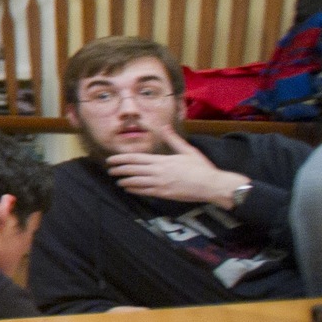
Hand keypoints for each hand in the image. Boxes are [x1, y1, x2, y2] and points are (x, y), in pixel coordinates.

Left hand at [104, 128, 240, 205]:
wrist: (211, 185)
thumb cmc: (201, 167)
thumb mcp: (188, 150)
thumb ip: (174, 140)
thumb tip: (165, 127)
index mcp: (162, 160)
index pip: (136, 158)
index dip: (121, 159)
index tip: (111, 160)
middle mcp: (158, 172)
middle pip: (132, 170)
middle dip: (119, 170)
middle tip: (110, 170)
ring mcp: (160, 184)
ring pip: (136, 182)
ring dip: (124, 181)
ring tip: (117, 181)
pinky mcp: (164, 194)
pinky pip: (145, 192)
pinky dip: (134, 190)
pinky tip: (128, 189)